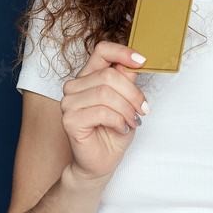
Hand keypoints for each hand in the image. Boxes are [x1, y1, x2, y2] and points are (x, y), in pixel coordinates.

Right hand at [60, 41, 149, 182]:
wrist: (102, 161)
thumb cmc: (113, 131)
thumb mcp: (127, 102)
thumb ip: (127, 82)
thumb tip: (135, 63)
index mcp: (89, 76)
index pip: (102, 50)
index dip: (123, 52)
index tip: (142, 61)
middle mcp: (75, 86)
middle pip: (108, 76)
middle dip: (132, 94)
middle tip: (142, 110)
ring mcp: (69, 103)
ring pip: (105, 94)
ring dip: (126, 109)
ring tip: (132, 121)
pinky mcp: (69, 120)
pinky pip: (100, 112)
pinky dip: (117, 120)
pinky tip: (120, 128)